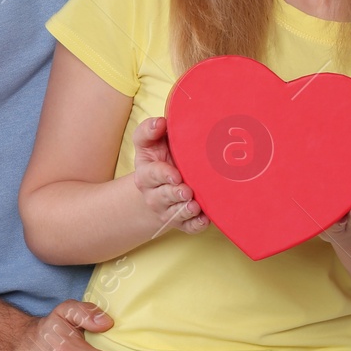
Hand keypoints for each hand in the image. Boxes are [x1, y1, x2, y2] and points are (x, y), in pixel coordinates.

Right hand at [131, 116, 207, 234]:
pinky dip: (196, 225)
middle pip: (163, 197)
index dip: (163, 174)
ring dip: (185, 211)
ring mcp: (168, 210)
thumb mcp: (149, 143)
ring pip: (175, 214)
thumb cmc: (158, 158)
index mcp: (146, 174)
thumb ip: (150, 130)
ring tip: (195, 206)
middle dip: (175, 194)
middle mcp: (154, 194)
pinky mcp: (181, 222)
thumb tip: (160, 123)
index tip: (175, 174)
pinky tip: (204, 219)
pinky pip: (188, 228)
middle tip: (187, 191)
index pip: (152, 175)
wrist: (160, 186)